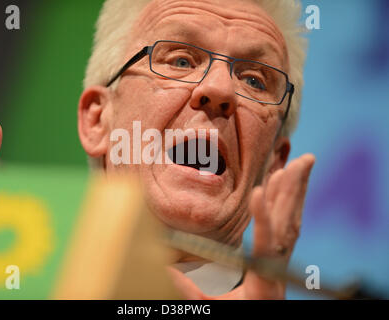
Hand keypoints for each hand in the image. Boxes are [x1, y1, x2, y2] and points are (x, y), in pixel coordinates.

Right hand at [167, 153, 315, 299]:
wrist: (260, 316)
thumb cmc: (237, 313)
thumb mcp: (212, 306)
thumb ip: (190, 289)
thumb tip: (166, 268)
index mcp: (264, 283)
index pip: (265, 247)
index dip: (263, 219)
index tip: (259, 192)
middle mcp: (279, 269)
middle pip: (288, 227)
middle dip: (293, 191)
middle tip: (304, 160)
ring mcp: (284, 261)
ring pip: (292, 221)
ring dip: (296, 189)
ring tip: (304, 162)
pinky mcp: (282, 254)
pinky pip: (289, 223)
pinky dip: (289, 199)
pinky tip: (289, 182)